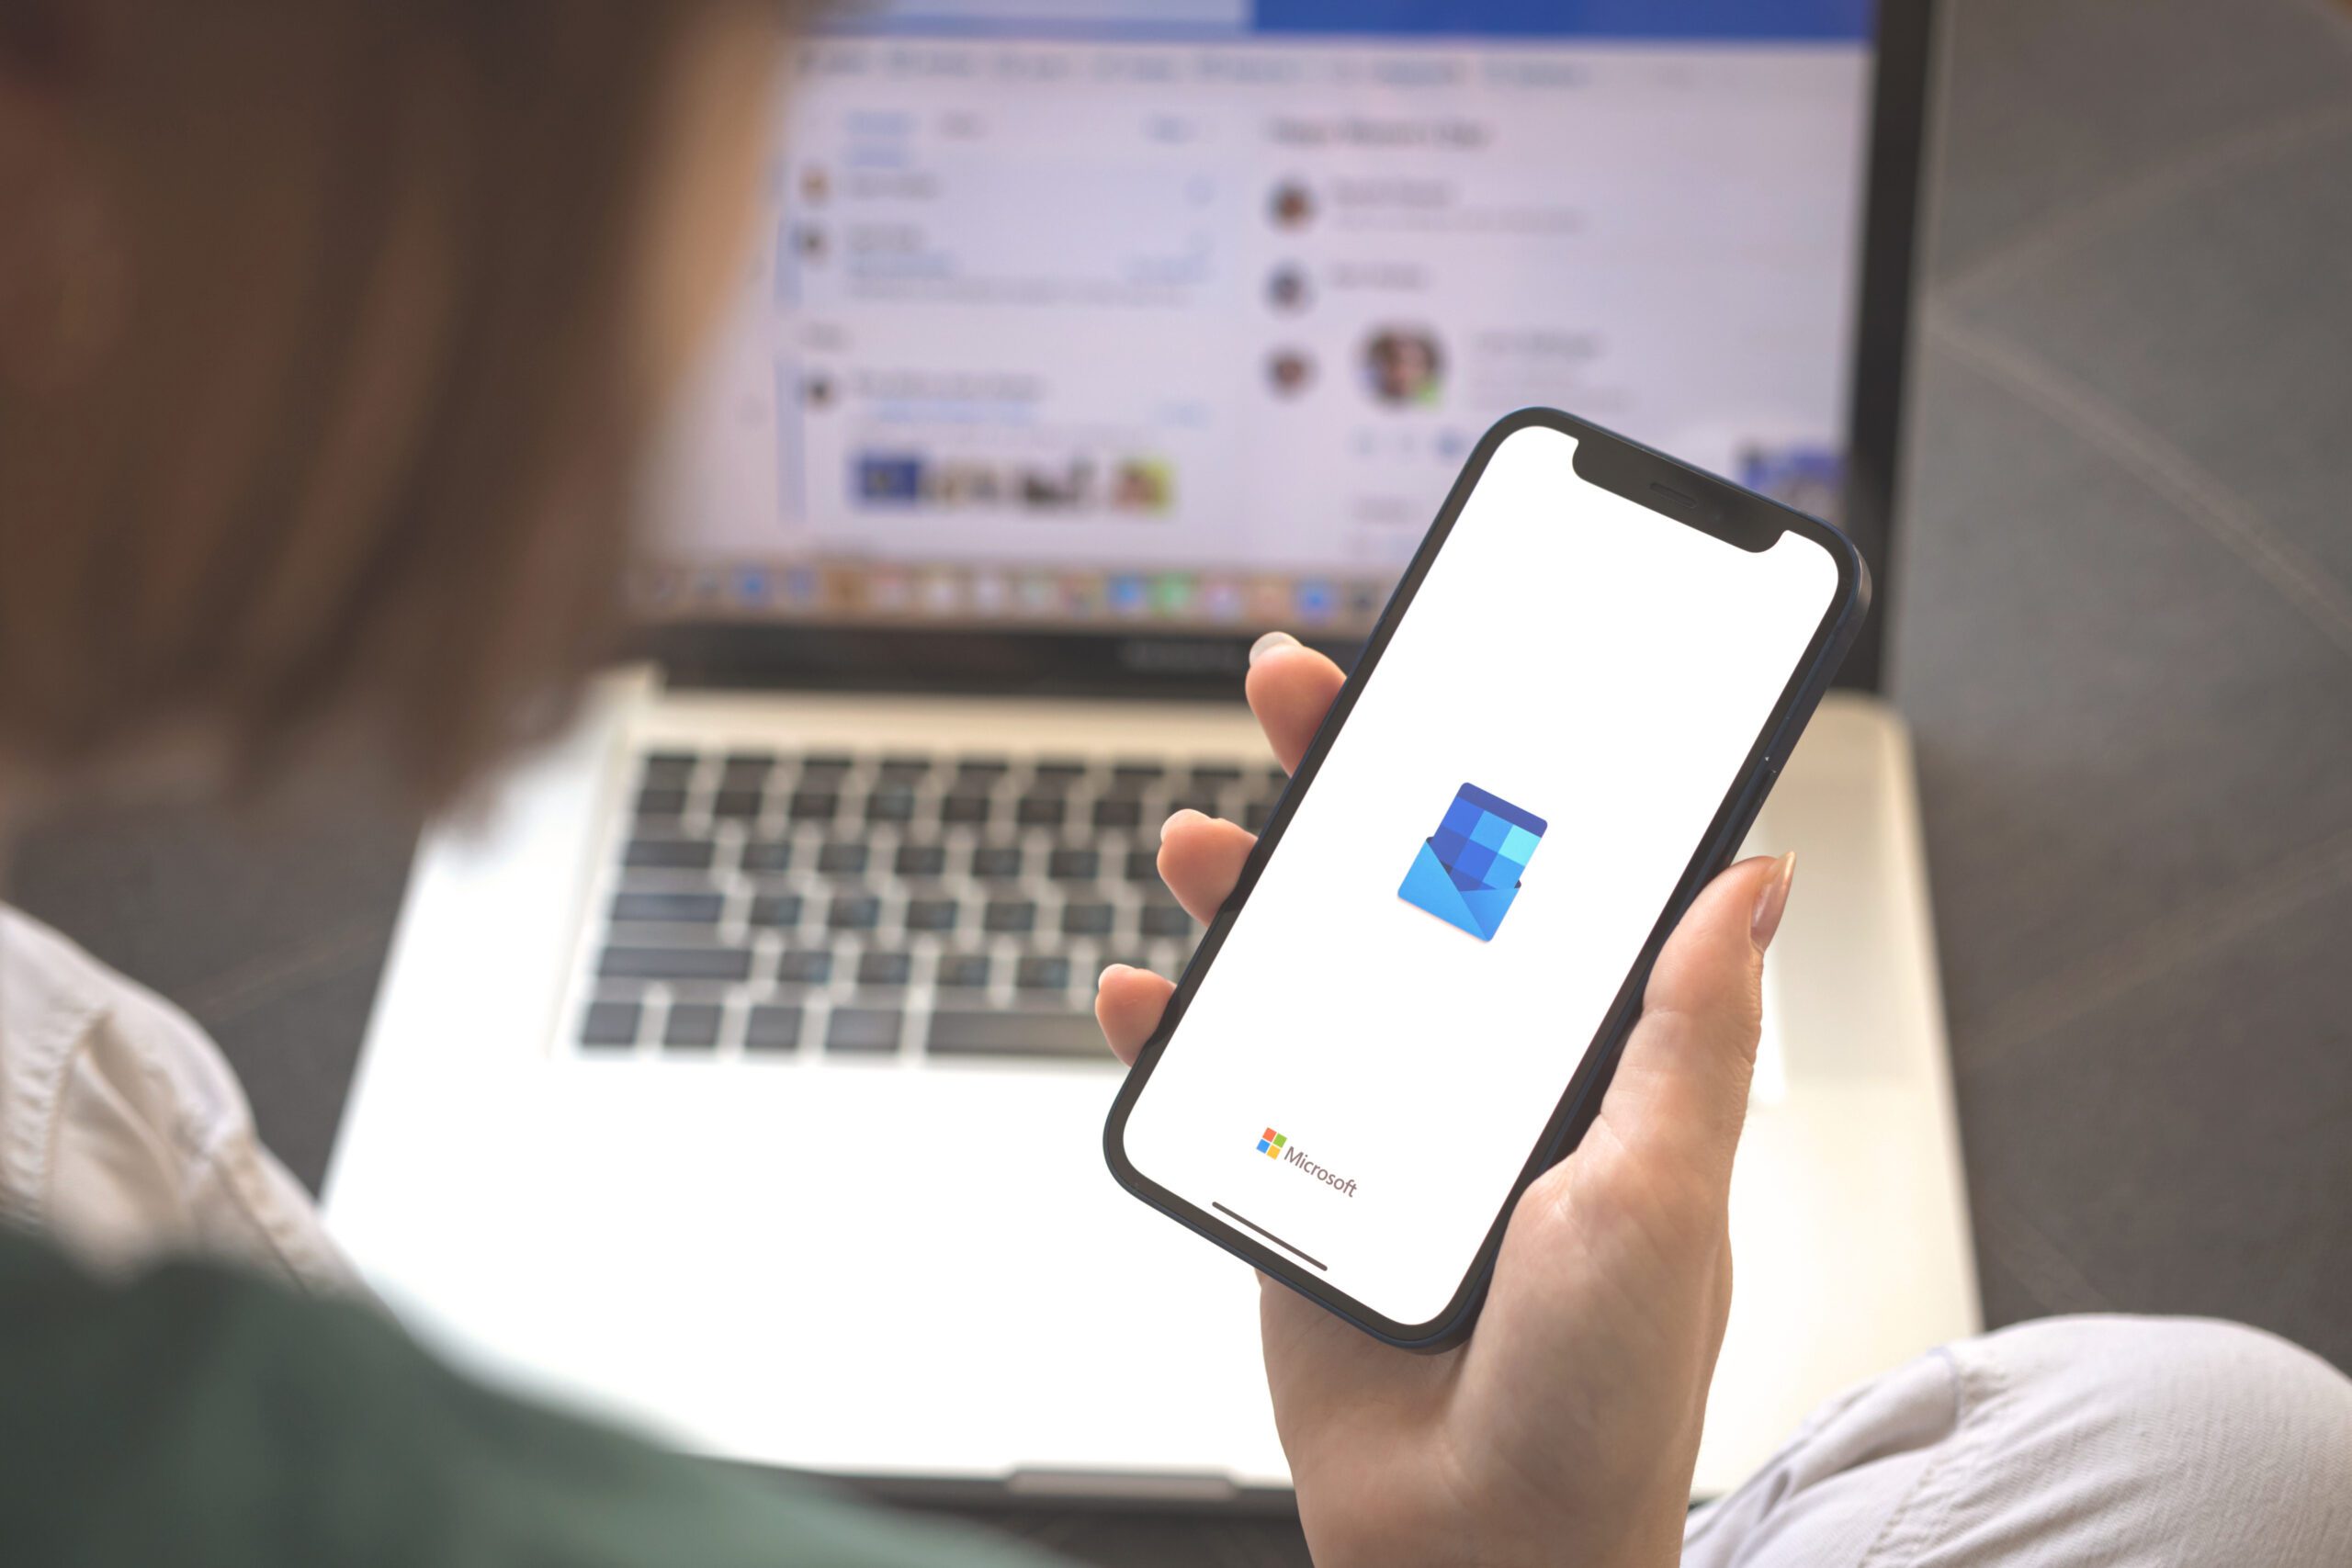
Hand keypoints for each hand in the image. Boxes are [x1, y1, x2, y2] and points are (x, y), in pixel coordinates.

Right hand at [1096, 632, 1796, 1567]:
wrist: (1480, 1550)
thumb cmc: (1604, 1395)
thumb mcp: (1663, 1193)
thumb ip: (1692, 1031)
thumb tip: (1755, 875)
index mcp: (1582, 1053)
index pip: (1533, 871)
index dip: (1491, 762)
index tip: (1454, 663)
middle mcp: (1478, 1068)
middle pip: (1399, 886)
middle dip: (1345, 779)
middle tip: (1296, 690)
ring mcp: (1379, 1120)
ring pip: (1300, 963)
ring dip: (1244, 887)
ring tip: (1200, 841)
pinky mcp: (1295, 1182)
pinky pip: (1220, 1080)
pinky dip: (1171, 1031)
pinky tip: (1142, 991)